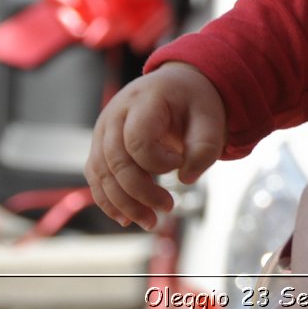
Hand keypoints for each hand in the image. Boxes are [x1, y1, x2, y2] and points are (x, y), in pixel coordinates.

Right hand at [85, 61, 225, 229]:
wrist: (177, 86)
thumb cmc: (194, 102)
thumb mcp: (211, 117)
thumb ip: (205, 147)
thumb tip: (186, 180)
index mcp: (144, 100)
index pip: (137, 139)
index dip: (157, 161)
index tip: (179, 163)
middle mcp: (115, 113)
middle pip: (116, 161)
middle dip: (140, 192)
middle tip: (168, 208)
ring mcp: (103, 130)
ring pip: (101, 173)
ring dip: (123, 204)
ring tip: (150, 222)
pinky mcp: (100, 146)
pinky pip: (96, 177)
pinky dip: (108, 200)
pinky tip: (126, 219)